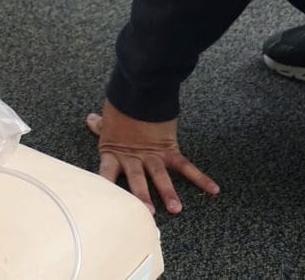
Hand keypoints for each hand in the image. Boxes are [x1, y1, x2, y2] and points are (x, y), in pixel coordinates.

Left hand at [87, 100, 219, 214]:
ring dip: (168, 192)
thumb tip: (90, 120)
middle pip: (136, 179)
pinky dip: (200, 177)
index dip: (105, 187)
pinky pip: (185, 165)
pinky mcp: (169, 149)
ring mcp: (152, 154)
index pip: (106, 173)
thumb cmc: (121, 106)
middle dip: (142, 196)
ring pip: (160, 176)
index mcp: (114, 152)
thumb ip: (100, 126)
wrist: (140, 90)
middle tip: (147, 213)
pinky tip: (213, 189)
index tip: (107, 204)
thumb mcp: (109, 119)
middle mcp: (133, 157)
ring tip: (175, 209)